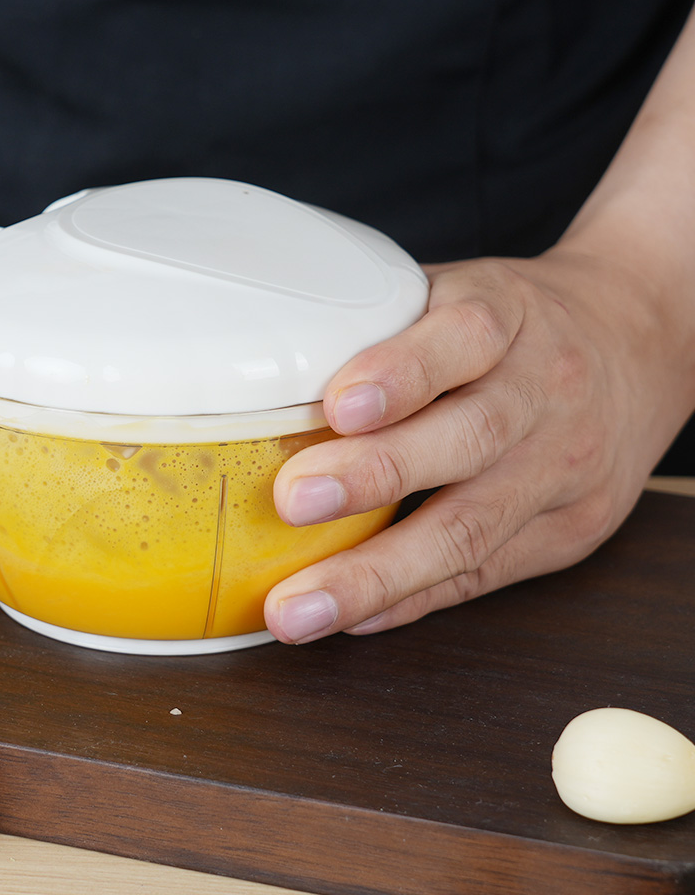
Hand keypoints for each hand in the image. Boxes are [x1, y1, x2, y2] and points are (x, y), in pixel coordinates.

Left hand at [263, 246, 694, 642]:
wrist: (636, 342)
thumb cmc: (515, 320)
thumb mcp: (457, 289)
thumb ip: (380, 321)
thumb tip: (270, 368)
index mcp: (506, 316)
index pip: (461, 338)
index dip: (399, 372)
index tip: (338, 405)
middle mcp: (545, 391)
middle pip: (467, 439)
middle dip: (375, 476)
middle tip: (294, 499)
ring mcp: (564, 467)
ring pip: (474, 527)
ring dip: (380, 573)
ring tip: (303, 604)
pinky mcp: (572, 530)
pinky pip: (487, 574)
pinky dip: (415, 598)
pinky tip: (357, 616)